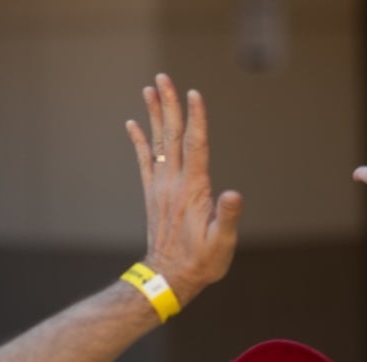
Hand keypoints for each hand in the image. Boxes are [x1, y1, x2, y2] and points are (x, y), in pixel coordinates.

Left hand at [126, 74, 242, 305]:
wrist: (168, 279)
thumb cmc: (201, 263)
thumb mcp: (222, 243)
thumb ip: (227, 217)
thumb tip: (232, 194)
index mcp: (193, 190)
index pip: (196, 146)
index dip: (196, 119)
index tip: (194, 94)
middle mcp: (173, 183)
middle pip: (172, 136)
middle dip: (169, 105)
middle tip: (163, 78)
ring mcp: (160, 187)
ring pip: (157, 143)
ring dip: (154, 114)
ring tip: (149, 89)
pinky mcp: (153, 194)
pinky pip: (144, 160)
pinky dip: (139, 140)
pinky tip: (133, 124)